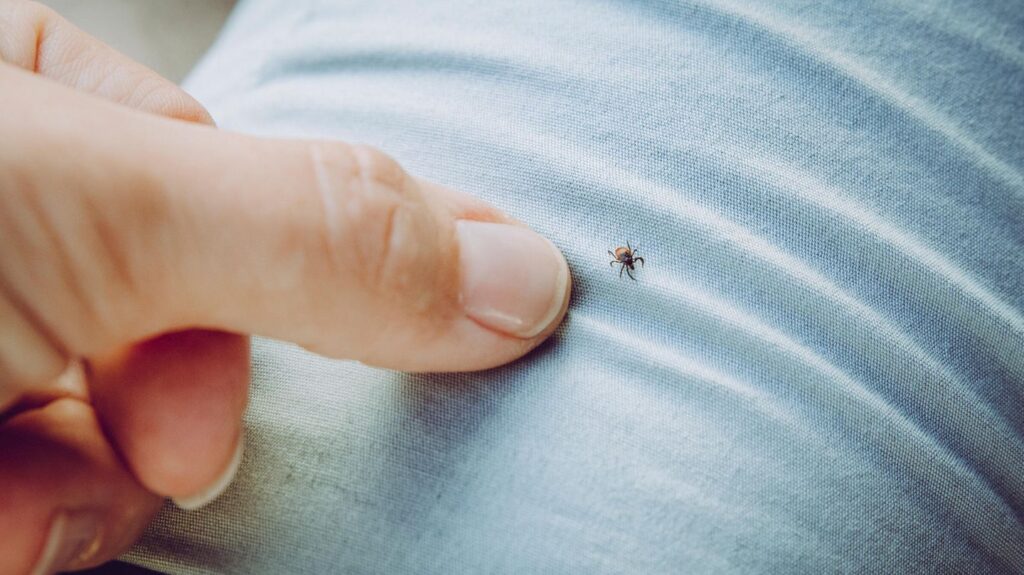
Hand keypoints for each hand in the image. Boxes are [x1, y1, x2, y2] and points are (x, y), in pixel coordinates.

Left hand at [0, 2, 570, 571]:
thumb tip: (526, 278)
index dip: (306, 256)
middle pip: (191, 316)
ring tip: (4, 489)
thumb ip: (316, 232)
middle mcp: (18, 218)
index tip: (441, 321)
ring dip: (84, 488)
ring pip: (120, 438)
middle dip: (182, 401)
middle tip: (161, 440)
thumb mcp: (100, 200)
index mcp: (40, 102)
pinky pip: (50, 511)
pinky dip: (27, 535)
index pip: (235, 171)